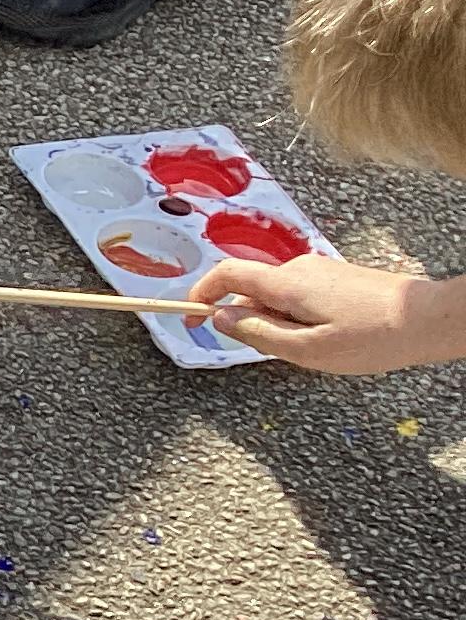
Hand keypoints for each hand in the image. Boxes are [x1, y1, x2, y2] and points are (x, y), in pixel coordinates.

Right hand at [188, 253, 465, 375]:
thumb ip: (258, 334)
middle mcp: (299, 268)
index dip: (200, 294)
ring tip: (314, 347)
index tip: (189, 317)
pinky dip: (295, 316)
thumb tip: (221, 320)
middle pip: (252, 289)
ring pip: (276, 295)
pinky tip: (328, 337)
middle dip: (249, 320)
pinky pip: (297, 295)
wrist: (429, 319)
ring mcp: (319, 269)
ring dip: (277, 322)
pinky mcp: (335, 276)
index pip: (227, 275)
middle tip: (278, 352)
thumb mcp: (306, 349)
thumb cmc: (372, 338)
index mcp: (287, 283)